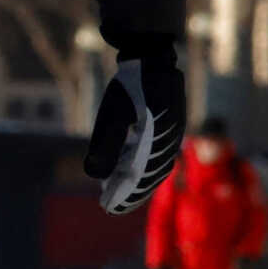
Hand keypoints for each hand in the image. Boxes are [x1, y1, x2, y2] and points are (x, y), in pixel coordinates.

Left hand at [84, 34, 182, 213]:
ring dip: (140, 186)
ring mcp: (172, 139)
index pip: (134, 176)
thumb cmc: (130, 86)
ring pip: (156, 171)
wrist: (154, 60)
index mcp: (152, 141)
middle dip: (129, 195)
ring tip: (124, 197)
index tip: (106, 206)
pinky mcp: (173, 133)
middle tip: (111, 208)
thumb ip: (105, 144)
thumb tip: (94, 174)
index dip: (120, 194)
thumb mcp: (112, 114)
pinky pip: (162, 160)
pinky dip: (149, 172)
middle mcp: (166, 144)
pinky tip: (138, 174)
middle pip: (147, 178)